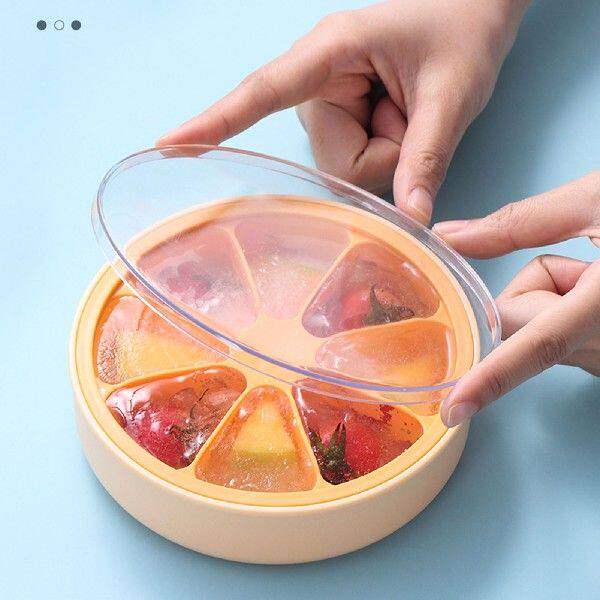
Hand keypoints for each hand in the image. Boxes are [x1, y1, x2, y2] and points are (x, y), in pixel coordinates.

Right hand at [157, 0, 527, 222]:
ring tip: (409, 113)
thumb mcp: (451, 93)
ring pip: (343, 170)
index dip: (217, 119)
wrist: (476, 12)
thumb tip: (412, 221)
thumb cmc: (461, 30)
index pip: (264, 91)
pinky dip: (384, 155)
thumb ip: (427, 157)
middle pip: (332, 161)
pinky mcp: (341, 121)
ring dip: (385, 155)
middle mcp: (319, 83)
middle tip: (412, 117)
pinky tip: (400, 122)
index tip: (170, 144)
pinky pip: (355, 166)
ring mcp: (329, 105)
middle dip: (380, 157)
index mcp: (332, 51)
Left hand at [433, 172, 599, 426]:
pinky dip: (575, 319)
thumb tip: (450, 236)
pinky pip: (572, 345)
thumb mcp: (597, 200)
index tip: (457, 408)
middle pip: (528, 329)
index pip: (540, 344)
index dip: (493, 378)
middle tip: (582, 264)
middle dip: (535, 293)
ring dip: (559, 304)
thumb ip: (517, 224)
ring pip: (548, 338)